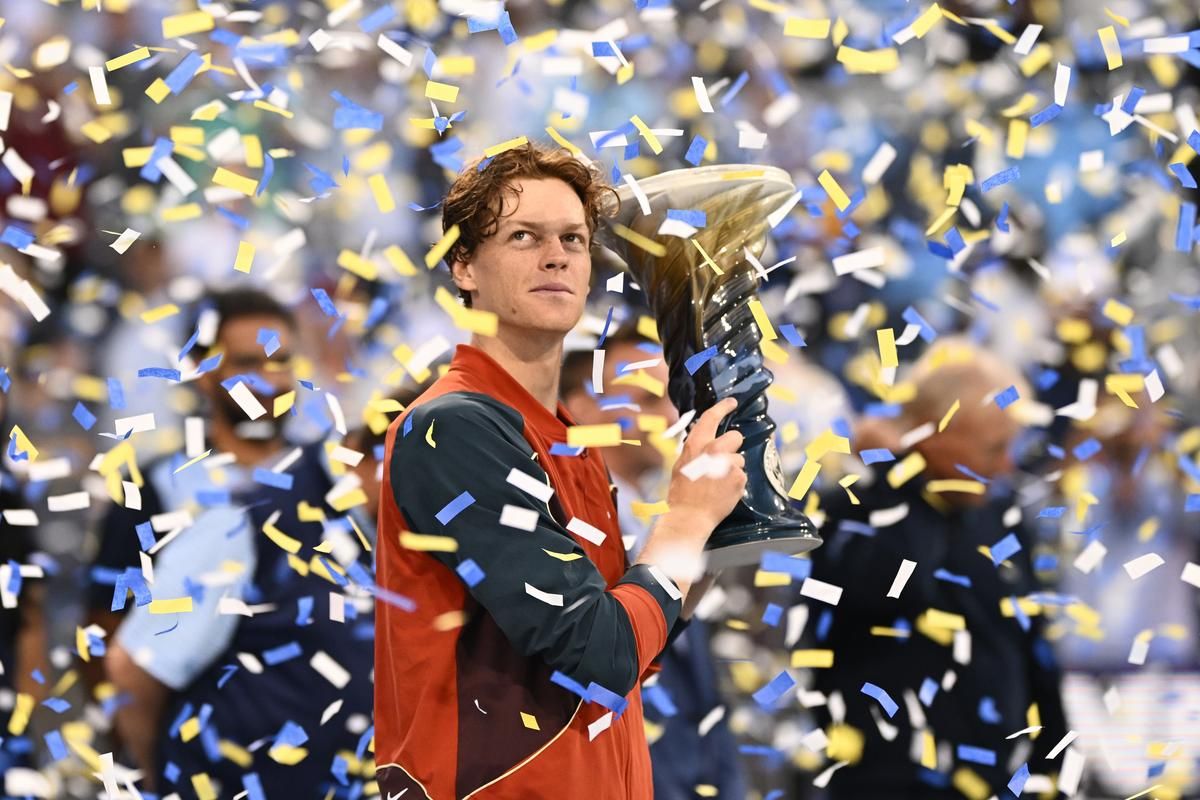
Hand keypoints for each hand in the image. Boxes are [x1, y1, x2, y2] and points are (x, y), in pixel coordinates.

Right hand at [665, 397, 747, 534]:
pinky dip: (736, 483)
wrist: (690, 516)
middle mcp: (714, 450)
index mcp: (696, 444)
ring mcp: (728, 464)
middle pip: (735, 436)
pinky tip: (724, 492)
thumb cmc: (682, 492)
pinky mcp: (739, 478)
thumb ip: (695, 449)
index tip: (732, 402)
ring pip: (739, 459)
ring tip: (719, 483)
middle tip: (722, 461)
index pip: (711, 417)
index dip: (723, 407)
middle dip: (732, 447)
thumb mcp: (682, 464)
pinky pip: (742, 475)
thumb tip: (704, 437)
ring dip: (733, 469)